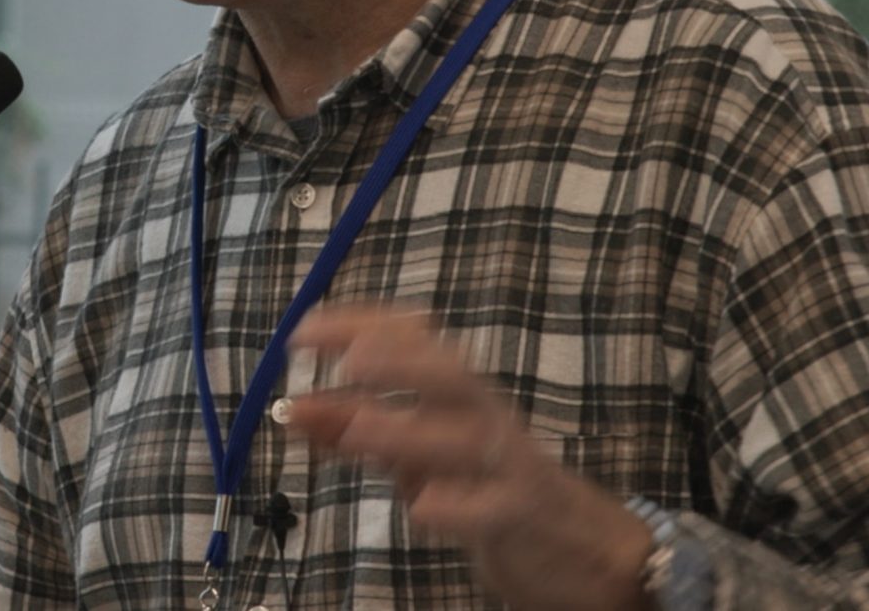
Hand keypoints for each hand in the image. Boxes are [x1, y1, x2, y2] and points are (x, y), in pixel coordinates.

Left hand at [284, 305, 654, 610]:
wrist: (579, 543)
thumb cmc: (482, 483)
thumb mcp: (416, 452)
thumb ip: (356, 429)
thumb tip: (290, 408)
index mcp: (459, 392)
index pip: (415, 338)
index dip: (360, 325)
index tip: (303, 330)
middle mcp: (485, 417)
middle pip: (451, 375)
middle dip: (400, 361)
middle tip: (349, 362)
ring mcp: (507, 466)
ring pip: (466, 439)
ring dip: (407, 431)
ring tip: (355, 429)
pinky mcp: (520, 518)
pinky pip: (491, 509)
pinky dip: (456, 507)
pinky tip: (421, 508)